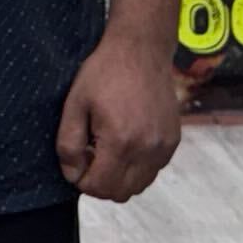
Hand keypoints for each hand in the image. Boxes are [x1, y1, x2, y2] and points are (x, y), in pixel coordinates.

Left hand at [55, 33, 183, 203]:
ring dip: (120, 177)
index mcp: (121, 141)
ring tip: (108, 147)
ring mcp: (164, 147)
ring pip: (139, 186)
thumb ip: (68, 144)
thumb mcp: (75, 104)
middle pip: (121, 193)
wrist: (141, 49)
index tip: (77, 161)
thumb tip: (72, 174)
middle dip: (101, 182)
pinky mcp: (173, 140)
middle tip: (90, 155)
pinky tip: (127, 140)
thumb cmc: (104, 72)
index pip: (100, 188)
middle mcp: (148, 150)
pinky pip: (153, 170)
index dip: (82, 181)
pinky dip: (137, 166)